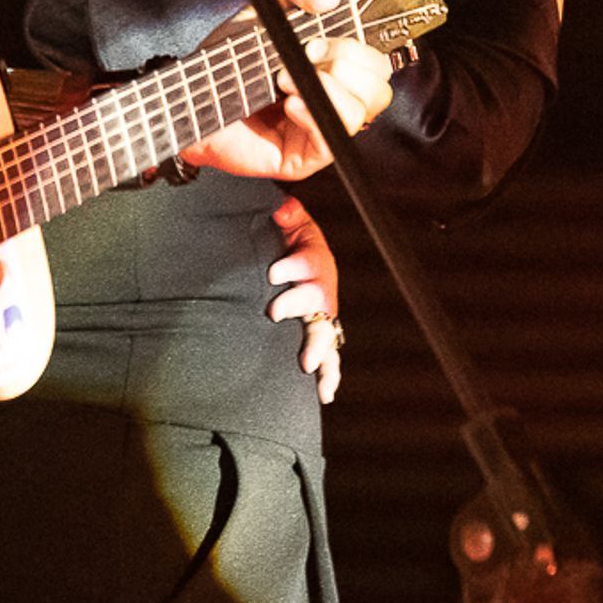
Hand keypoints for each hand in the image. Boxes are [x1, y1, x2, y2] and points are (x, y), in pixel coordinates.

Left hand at [179, 0, 393, 181]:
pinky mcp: (305, 157)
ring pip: (362, 114)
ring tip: (285, 79)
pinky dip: (312, 116)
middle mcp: (332, 99)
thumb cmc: (227, 61)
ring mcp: (321, 128)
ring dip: (325, 89)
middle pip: (379, 89)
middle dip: (346, 64)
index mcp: (330, 67)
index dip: (355, 47)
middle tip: (306, 55)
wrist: (192, 93)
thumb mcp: (261, 12)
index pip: (375, 62)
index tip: (318, 37)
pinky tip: (289, 103)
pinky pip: (330, 141)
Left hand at [267, 196, 342, 403]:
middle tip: (275, 312)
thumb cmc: (294, 243)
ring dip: (317, 348)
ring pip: (326, 332)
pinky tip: (325, 394)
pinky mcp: (323, 337)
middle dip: (297, 305)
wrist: (306, 264)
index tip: (271, 272)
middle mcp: (322, 289)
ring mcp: (325, 316)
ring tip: (306, 365)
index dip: (289, 268)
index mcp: (313, 260)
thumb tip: (281, 209)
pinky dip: (330, 375)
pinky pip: (331, 358)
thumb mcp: (292, 224)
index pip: (305, 262)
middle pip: (316, 298)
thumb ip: (288, 215)